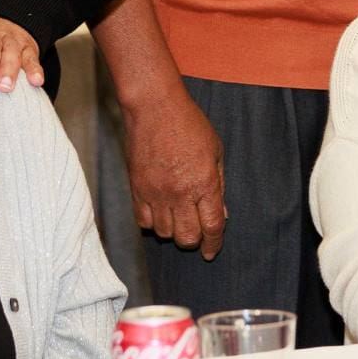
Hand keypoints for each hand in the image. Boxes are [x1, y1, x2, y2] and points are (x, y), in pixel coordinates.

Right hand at [125, 85, 226, 259]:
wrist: (154, 107)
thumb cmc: (189, 124)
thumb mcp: (216, 151)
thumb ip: (219, 184)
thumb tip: (221, 213)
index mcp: (204, 183)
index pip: (212, 226)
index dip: (214, 243)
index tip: (211, 251)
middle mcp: (180, 192)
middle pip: (187, 237)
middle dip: (194, 241)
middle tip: (196, 234)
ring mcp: (156, 192)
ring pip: (164, 233)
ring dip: (173, 231)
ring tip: (178, 218)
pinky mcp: (136, 189)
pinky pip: (143, 221)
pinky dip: (152, 223)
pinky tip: (159, 213)